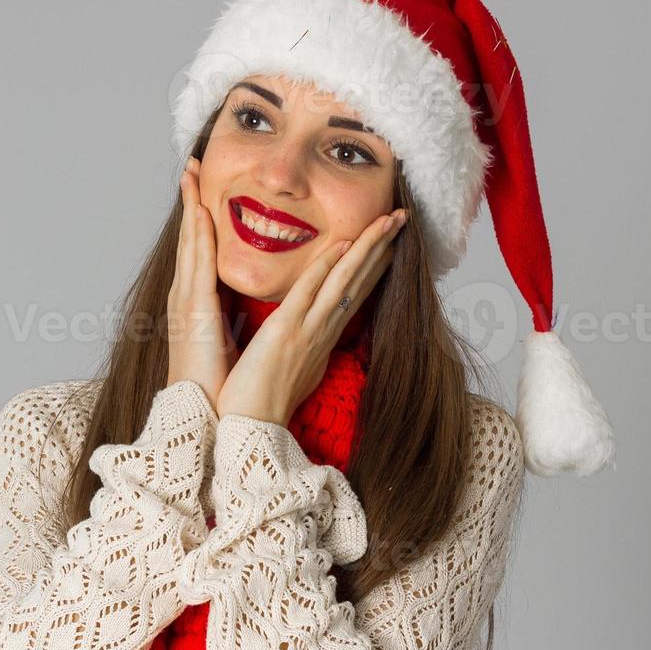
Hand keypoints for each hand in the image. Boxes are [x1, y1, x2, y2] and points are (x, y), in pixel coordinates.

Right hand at [167, 156, 235, 409]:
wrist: (204, 417)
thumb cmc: (218, 386)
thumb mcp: (225, 341)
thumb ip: (229, 318)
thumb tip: (240, 305)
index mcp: (196, 304)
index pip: (198, 251)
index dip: (198, 218)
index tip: (201, 188)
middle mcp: (186, 298)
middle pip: (189, 239)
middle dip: (189, 200)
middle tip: (191, 164)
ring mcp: (185, 303)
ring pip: (189, 244)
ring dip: (190, 206)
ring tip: (191, 173)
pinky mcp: (193, 312)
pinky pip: (197, 265)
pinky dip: (198, 236)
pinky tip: (202, 211)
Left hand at [216, 207, 407, 425]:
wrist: (249, 431)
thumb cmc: (261, 402)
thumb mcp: (292, 369)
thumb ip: (301, 347)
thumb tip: (304, 337)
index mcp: (322, 338)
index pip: (354, 293)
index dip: (374, 265)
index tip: (390, 240)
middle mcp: (322, 332)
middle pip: (358, 281)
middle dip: (381, 247)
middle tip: (401, 218)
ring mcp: (307, 332)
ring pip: (343, 281)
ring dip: (367, 248)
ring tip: (388, 220)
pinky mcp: (285, 333)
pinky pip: (308, 294)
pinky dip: (325, 268)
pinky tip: (342, 245)